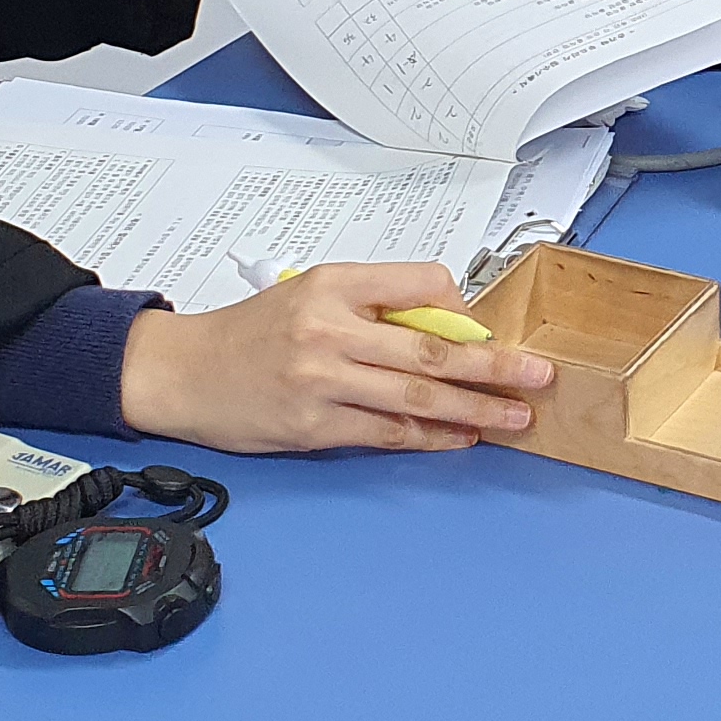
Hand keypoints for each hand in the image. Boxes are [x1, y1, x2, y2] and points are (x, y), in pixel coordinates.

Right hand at [116, 264, 554, 453]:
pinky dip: (432, 437)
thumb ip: (373, 304)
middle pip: (429, 348)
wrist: (183, 372)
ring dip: (475, 408)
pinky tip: (464, 437)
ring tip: (516, 415)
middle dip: (493, 365)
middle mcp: (328, 330)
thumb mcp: (309, 293)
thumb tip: (446, 324)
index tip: (491, 329)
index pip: (420, 283)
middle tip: (537, 374)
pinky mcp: (314, 426)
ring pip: (416, 396)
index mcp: (331, 285)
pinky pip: (387, 433)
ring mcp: (322, 382)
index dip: (463, 308)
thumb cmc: (250, 333)